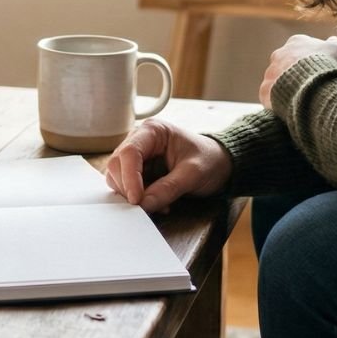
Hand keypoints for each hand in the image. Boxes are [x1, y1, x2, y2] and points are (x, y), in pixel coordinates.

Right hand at [104, 119, 233, 212]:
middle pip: (117, 164)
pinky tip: (157, 203)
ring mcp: (138, 155)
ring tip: (159, 205)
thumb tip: (143, 204)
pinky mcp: (139, 170)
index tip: (136, 200)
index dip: (129, 177)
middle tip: (144, 206)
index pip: (130, 152)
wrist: (219, 163)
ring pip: (117, 176)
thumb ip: (168, 188)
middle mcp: (140, 140)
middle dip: (127, 188)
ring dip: (131, 195)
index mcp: (153, 131)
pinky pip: (127, 185)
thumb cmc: (209, 160)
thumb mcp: (193, 174)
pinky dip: (138, 198)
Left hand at [260, 34, 336, 107]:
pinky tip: (289, 107)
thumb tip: (332, 39)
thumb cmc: (327, 65)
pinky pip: (270, 96)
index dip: (308, 60)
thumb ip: (333, 43)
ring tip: (299, 97)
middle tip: (307, 84)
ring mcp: (270, 72)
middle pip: (285, 63)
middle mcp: (279, 54)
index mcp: (296, 42)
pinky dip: (277, 101)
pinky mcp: (265, 90)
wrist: (314, 85)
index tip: (316, 69)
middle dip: (294, 72)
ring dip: (285, 87)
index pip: (300, 49)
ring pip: (276, 80)